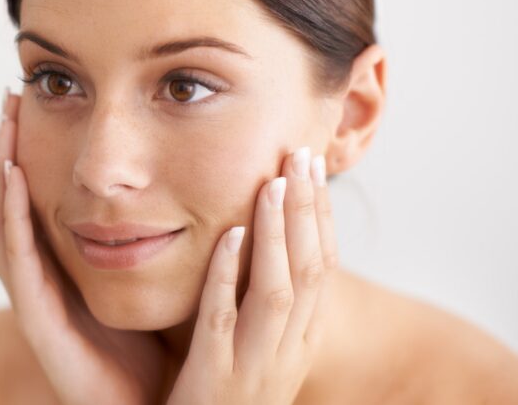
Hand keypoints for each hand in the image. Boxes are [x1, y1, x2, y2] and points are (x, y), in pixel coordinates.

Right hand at [0, 91, 167, 404]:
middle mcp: (37, 277)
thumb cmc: (148, 343)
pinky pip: (16, 259)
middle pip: (4, 202)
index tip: (31, 100)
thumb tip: (172, 175)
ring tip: (6, 125)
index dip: (24, 151)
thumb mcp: (145, 274)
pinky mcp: (38, 319)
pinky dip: (11, 215)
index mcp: (57, 265)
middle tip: (10, 99)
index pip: (28, 197)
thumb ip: (146, 231)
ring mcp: (32, 298)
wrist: (146, 404)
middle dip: (3, 149)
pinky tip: (15, 176)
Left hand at [167, 148, 337, 403]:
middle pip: (311, 272)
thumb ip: (262, 307)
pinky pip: (222, 319)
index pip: (323, 271)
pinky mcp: (212, 380)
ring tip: (272, 182)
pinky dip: (228, 273)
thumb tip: (263, 245)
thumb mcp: (259, 352)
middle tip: (300, 155)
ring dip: (279, 233)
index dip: (321, 218)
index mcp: (300, 344)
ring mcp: (252, 367)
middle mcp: (287, 354)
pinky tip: (228, 234)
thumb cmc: (223, 399)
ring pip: (277, 291)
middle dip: (308, 211)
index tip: (313, 170)